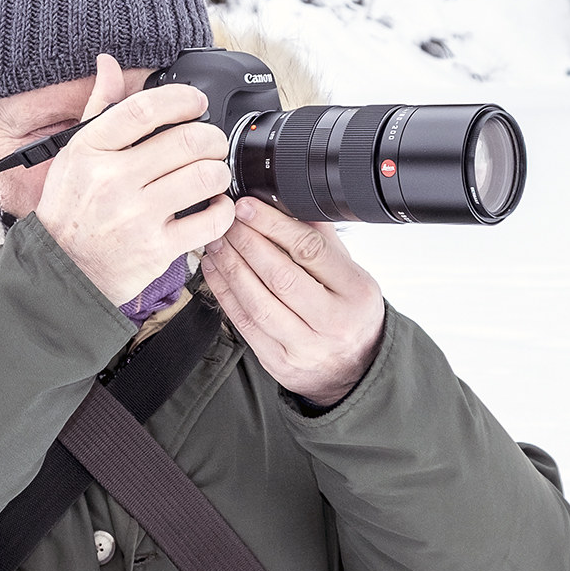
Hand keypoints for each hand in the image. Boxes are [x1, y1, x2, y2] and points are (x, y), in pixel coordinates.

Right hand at [36, 55, 235, 304]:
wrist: (62, 270)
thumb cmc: (70, 210)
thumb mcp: (74, 154)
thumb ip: (99, 109)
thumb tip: (109, 64)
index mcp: (91, 150)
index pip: (145, 109)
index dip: (182, 99)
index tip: (196, 102)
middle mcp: (112, 181)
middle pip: (187, 141)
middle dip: (212, 138)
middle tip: (212, 144)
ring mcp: (136, 217)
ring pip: (205, 177)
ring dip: (219, 172)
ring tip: (213, 174)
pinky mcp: (156, 249)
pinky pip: (210, 221)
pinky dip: (223, 210)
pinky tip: (215, 206)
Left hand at [200, 198, 384, 406]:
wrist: (353, 369)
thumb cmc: (348, 313)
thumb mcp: (349, 274)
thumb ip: (321, 239)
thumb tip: (285, 201)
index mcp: (355, 291)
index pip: (311, 250)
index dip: (274, 225)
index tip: (247, 207)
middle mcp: (333, 321)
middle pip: (281, 276)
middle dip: (247, 243)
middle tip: (225, 221)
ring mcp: (305, 346)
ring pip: (258, 302)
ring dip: (231, 267)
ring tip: (216, 242)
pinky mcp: (279, 361)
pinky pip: (244, 324)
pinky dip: (225, 293)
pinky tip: (214, 271)